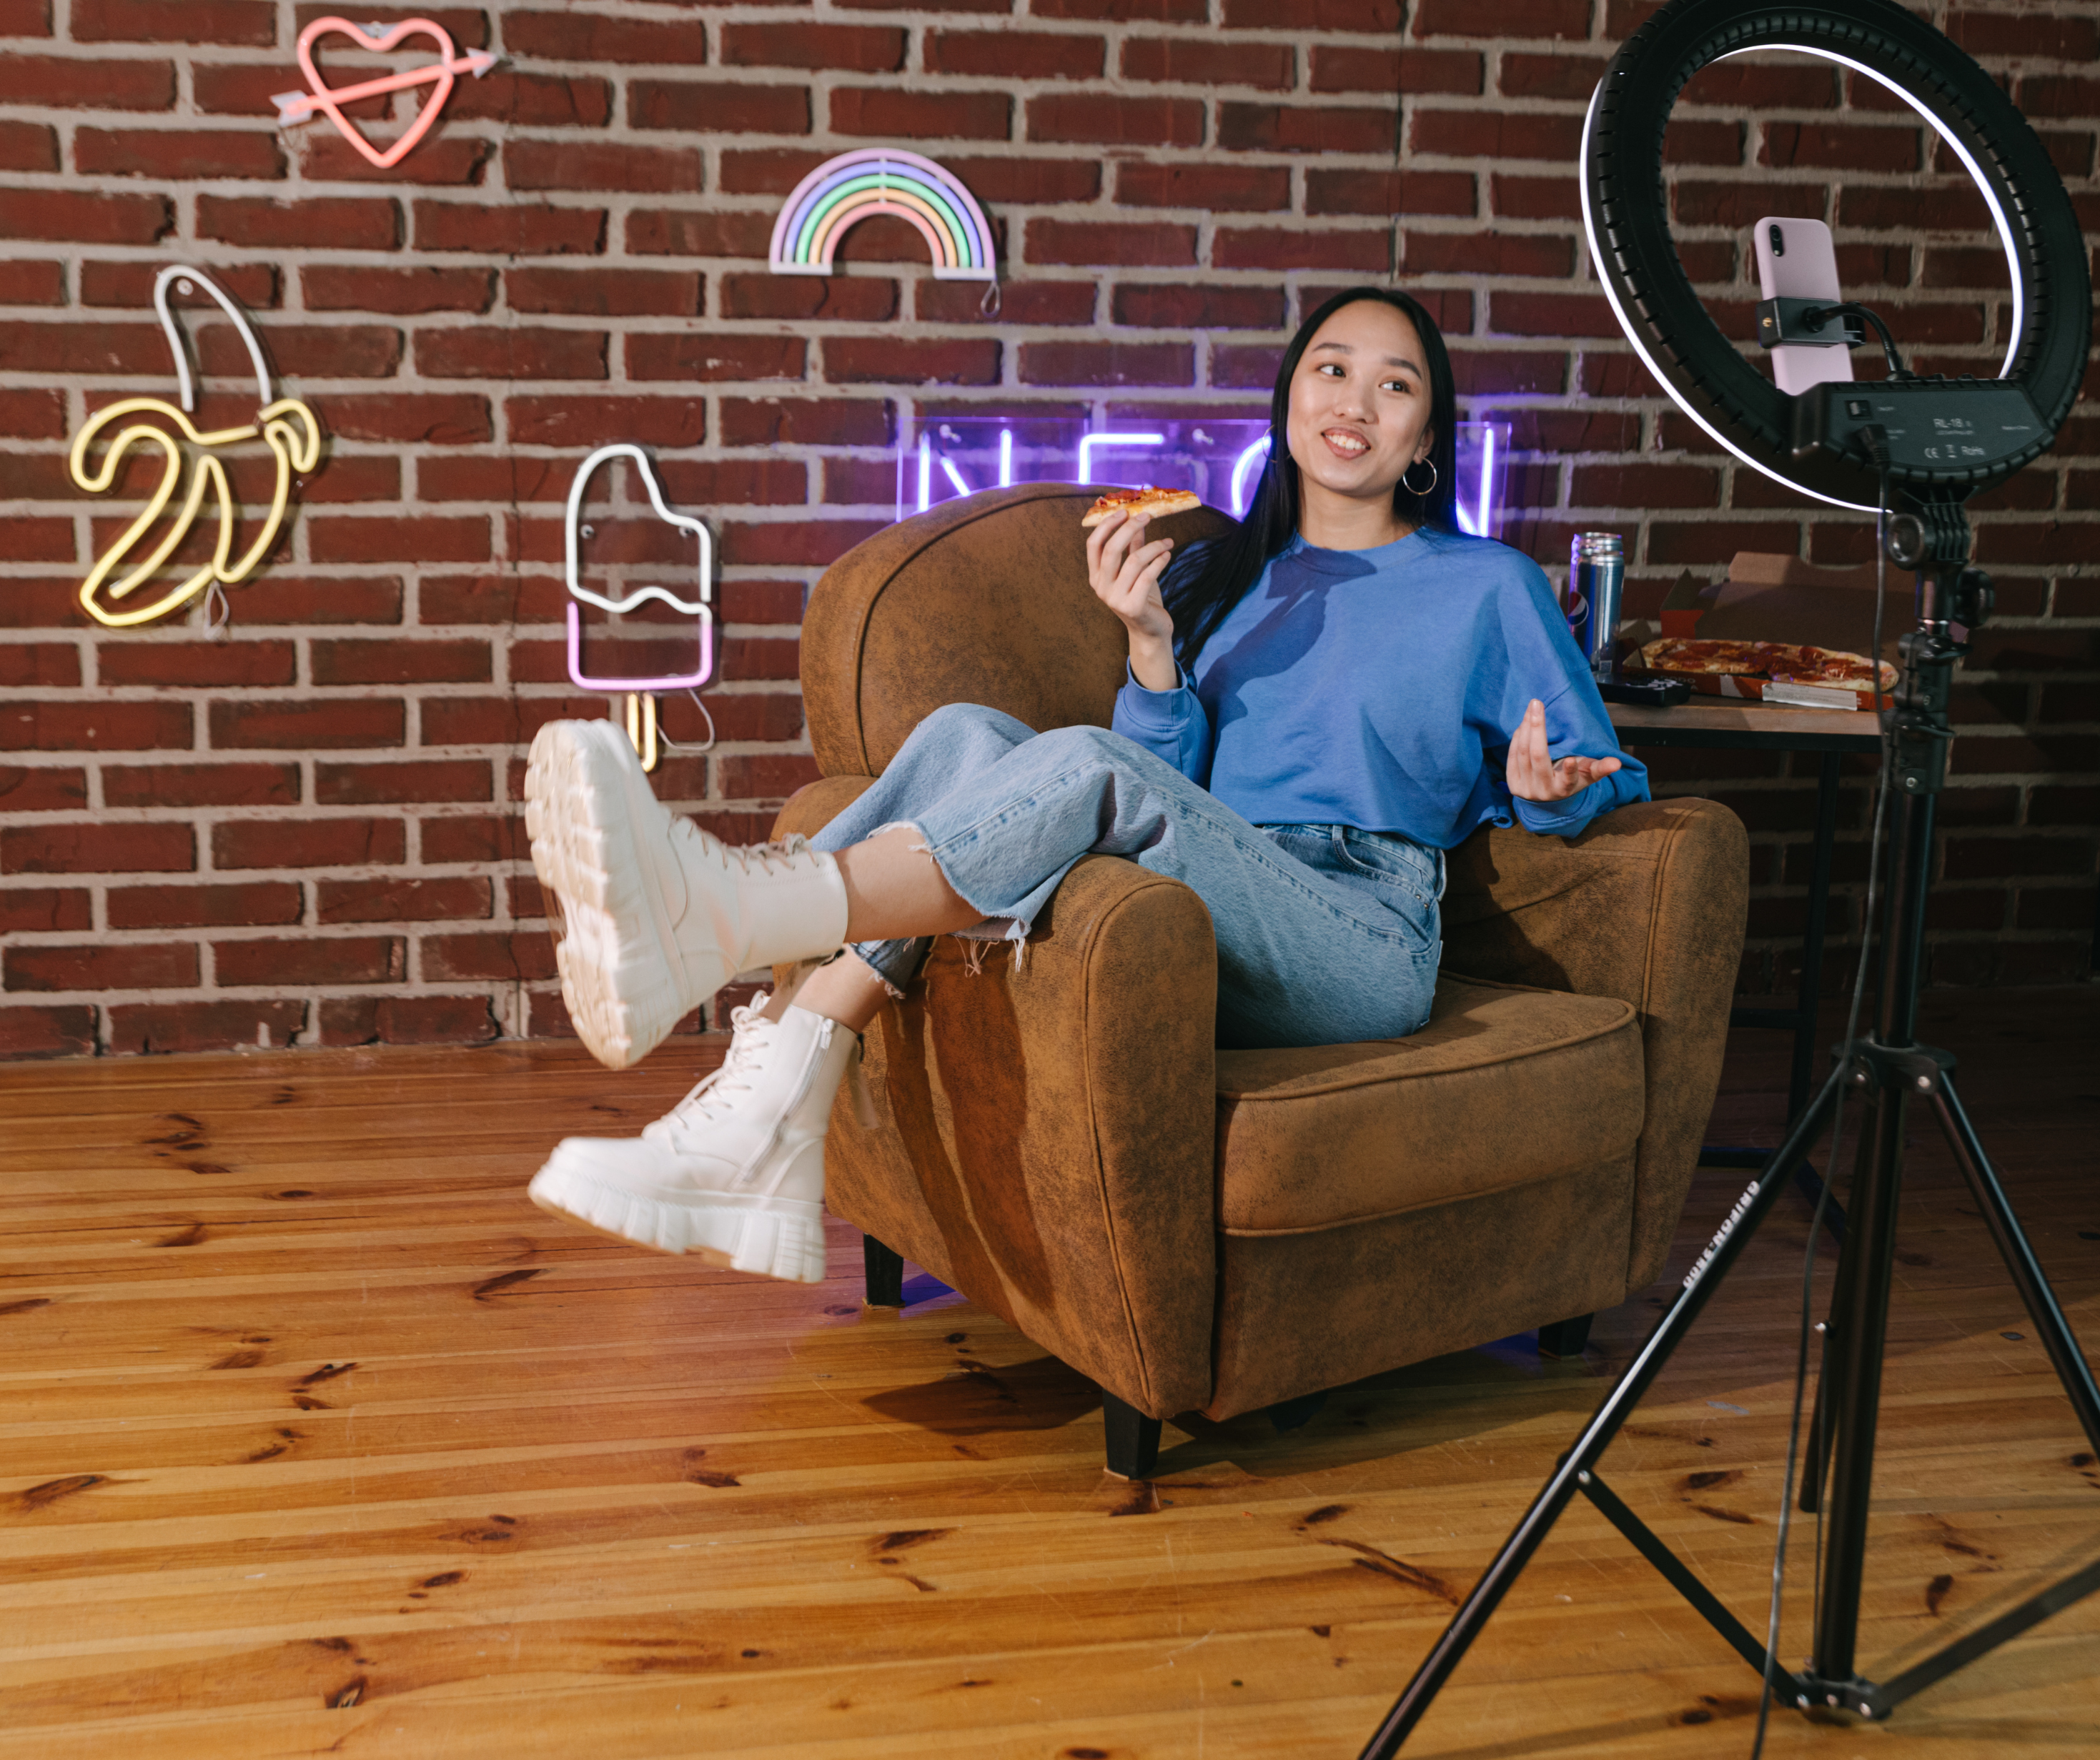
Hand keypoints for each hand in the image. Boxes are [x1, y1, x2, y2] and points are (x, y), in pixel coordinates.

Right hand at [1085, 507, 1176, 686]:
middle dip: (1130, 528)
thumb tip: (1138, 520)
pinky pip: (1148, 575)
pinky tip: (1168, 554)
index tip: (1125, 511)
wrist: (1151, 631)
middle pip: (1112, 549)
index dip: (1107, 525)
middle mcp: (1101, 588)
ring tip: (1167, 542)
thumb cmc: (1142, 597)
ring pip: (1134, 561)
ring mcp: (1115, 599)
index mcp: (1096, 577)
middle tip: (1147, 516)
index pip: (1093, 544)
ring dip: (1154, 546)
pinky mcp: (1133, 607)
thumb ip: (1133, 547)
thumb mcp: (1135, 571)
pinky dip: (1160, 561)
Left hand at [1505, 699, 1622, 802]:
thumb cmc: (1571, 780)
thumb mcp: (1587, 775)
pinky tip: (1523, 724)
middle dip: (1536, 728)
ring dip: (1525, 728)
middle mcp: (1543, 791)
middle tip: (1536, 703)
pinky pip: (1512, 756)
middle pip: (1538, 757)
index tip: (1572, 760)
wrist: (1547, 798)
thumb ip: (1601, 767)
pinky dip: (1517, 737)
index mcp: (1564, 790)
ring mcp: (1525, 789)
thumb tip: (1617, 763)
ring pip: (1522, 753)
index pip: (1568, 781)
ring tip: (1531, 709)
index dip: (1570, 771)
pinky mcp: (1512, 784)